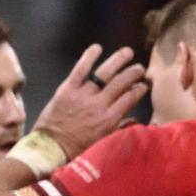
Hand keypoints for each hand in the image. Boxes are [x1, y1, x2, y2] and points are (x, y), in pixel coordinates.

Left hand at [33, 44, 147, 159]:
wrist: (51, 147)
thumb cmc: (78, 148)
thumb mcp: (104, 142)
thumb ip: (120, 129)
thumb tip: (136, 121)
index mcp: (110, 118)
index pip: (130, 98)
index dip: (140, 89)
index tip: (144, 85)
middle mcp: (100, 104)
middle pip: (121, 83)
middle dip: (133, 73)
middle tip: (140, 68)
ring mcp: (84, 95)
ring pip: (105, 73)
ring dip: (118, 61)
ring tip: (128, 52)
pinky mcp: (68, 89)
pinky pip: (80, 70)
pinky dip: (89, 57)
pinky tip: (97, 47)